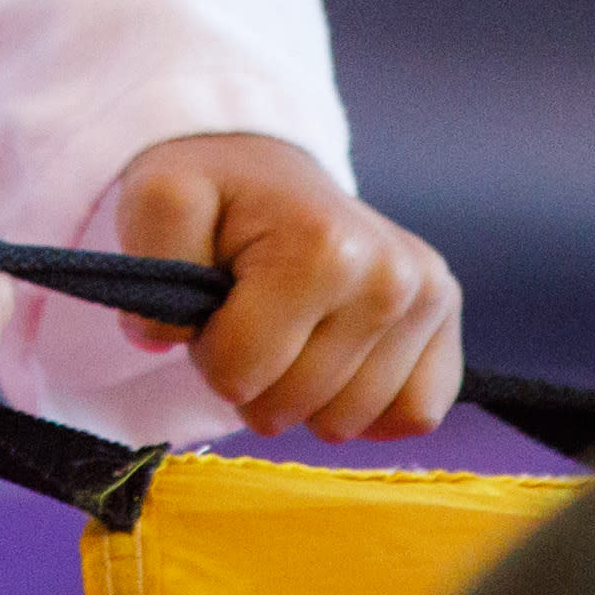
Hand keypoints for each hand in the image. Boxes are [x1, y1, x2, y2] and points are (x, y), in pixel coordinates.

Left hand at [111, 135, 462, 439]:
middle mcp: (393, 276)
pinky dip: (365, 408)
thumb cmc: (215, 193)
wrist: (269, 171)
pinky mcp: (444, 322)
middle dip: (252, 375)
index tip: (216, 304)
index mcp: (326, 249)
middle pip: (291, 407)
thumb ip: (149, 253)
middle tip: (251, 313)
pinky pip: (412, 414)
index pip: (239, 374)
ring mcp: (428, 298)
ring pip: (345, 424)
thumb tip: (160, 336)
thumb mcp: (159, 197)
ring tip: (291, 328)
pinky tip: (337, 361)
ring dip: (302, 394)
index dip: (210, 350)